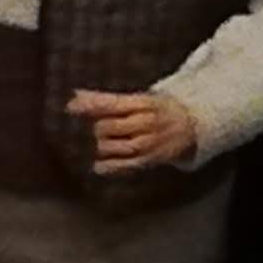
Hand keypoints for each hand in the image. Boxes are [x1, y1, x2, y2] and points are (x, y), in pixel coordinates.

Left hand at [75, 88, 200, 174]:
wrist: (192, 126)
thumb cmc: (156, 111)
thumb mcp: (137, 100)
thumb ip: (105, 99)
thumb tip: (74, 95)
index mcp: (143, 103)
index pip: (112, 104)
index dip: (89, 106)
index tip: (69, 108)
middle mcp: (147, 122)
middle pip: (108, 126)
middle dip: (99, 128)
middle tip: (102, 129)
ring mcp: (149, 142)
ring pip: (113, 146)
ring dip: (102, 146)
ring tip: (105, 143)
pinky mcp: (150, 160)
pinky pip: (125, 165)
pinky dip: (108, 167)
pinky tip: (98, 166)